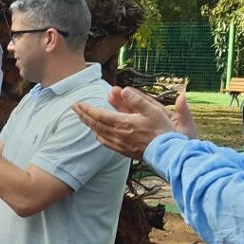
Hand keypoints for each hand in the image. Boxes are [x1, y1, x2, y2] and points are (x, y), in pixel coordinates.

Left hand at [72, 86, 192, 159]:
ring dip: (89, 124)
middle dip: (84, 115)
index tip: (77, 104)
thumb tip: (122, 90)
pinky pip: (107, 143)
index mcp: (123, 123)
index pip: (99, 115)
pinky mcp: (125, 151)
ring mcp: (120, 144)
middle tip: (74, 108)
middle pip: (95, 124)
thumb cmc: (163, 130)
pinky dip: (99, 136)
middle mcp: (118, 134)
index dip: (87, 109)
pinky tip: (97, 135)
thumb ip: (136, 99)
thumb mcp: (153, 110)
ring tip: (82, 118)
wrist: (169, 153)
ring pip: (99, 133)